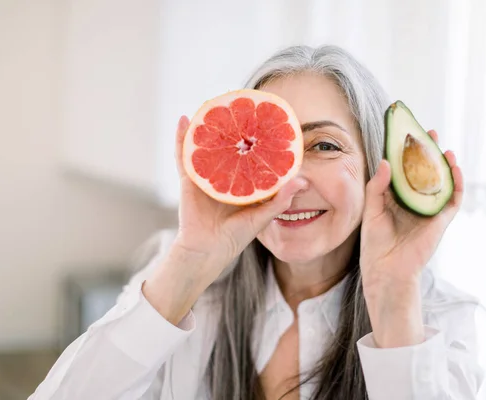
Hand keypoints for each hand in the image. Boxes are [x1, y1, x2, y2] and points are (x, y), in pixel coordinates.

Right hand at [173, 115, 304, 266]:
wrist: (208, 251)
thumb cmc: (236, 236)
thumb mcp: (263, 216)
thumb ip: (281, 199)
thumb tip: (303, 180)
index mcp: (242, 182)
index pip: (252, 156)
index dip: (260, 140)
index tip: (269, 121)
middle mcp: (224, 175)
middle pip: (229, 146)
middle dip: (234, 127)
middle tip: (241, 105)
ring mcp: (206, 175)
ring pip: (207, 146)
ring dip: (208, 126)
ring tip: (212, 104)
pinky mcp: (189, 180)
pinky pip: (184, 155)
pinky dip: (182, 137)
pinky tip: (183, 119)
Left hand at [360, 130, 463, 346]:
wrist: (386, 269)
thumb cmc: (375, 243)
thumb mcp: (371, 209)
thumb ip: (378, 186)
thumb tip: (386, 161)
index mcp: (397, 198)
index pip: (405, 170)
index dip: (408, 152)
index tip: (407, 133)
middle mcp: (414, 202)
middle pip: (425, 172)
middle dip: (428, 152)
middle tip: (429, 132)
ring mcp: (429, 211)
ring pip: (441, 182)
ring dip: (445, 164)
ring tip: (444, 147)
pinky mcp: (440, 221)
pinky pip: (452, 199)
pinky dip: (456, 183)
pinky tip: (454, 168)